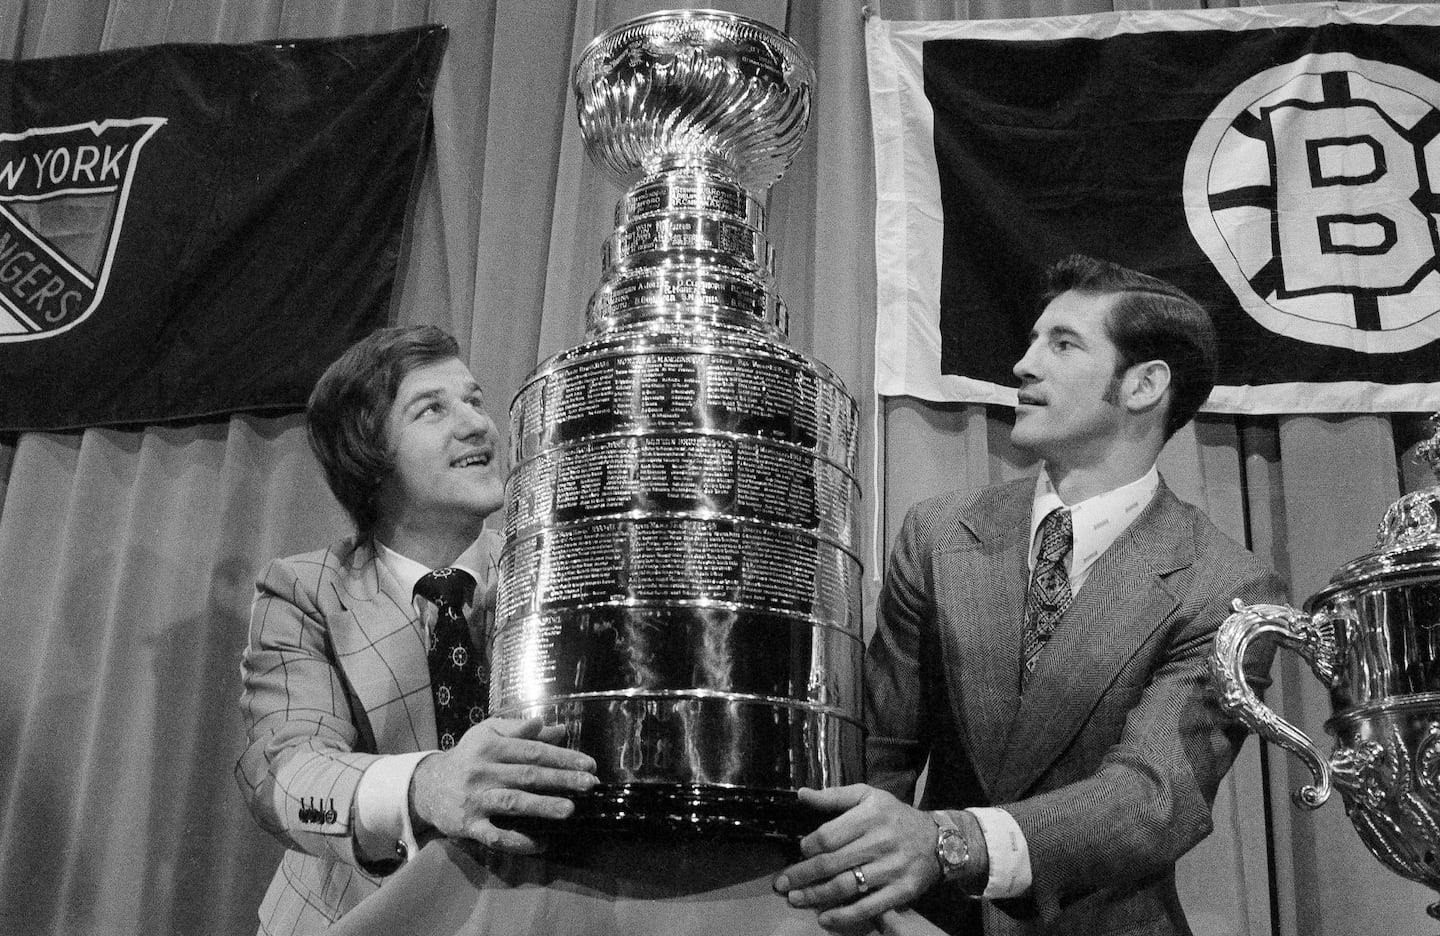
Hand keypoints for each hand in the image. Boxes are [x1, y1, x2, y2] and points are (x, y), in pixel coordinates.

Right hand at [409, 716, 597, 853]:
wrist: (427, 786)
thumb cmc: (467, 756)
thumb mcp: (488, 735)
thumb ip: (521, 731)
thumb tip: (557, 728)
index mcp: (491, 747)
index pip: (532, 751)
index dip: (562, 757)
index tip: (589, 764)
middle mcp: (483, 771)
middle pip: (527, 775)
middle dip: (561, 780)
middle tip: (590, 785)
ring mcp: (476, 800)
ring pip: (513, 802)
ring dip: (542, 806)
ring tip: (570, 809)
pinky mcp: (469, 825)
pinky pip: (495, 835)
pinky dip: (517, 841)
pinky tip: (541, 844)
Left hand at [773, 785, 940, 931]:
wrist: (938, 840)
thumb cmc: (894, 816)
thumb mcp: (867, 796)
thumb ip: (834, 796)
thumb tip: (801, 794)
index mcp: (870, 815)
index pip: (829, 835)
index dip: (809, 846)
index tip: (800, 852)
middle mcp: (880, 841)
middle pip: (832, 863)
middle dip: (802, 875)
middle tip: (782, 884)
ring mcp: (891, 869)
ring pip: (846, 886)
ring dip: (816, 896)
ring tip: (796, 899)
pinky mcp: (901, 891)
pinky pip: (868, 907)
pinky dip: (844, 915)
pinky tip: (825, 918)